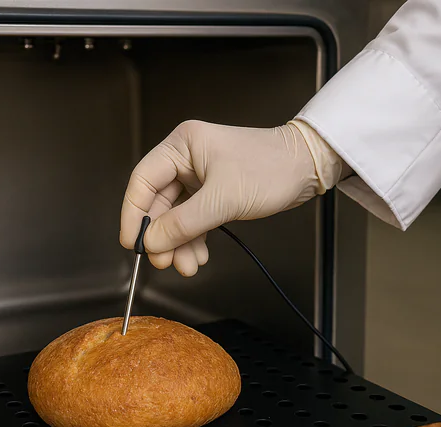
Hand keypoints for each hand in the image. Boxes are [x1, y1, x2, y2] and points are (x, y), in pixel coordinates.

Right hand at [119, 119, 344, 275]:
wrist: (307, 168)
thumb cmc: (271, 168)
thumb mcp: (222, 199)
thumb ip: (183, 223)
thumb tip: (152, 242)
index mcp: (182, 146)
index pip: (142, 181)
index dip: (134, 214)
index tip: (133, 242)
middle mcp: (186, 159)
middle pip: (158, 203)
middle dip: (162, 236)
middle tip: (163, 262)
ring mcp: (199, 176)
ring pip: (176, 216)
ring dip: (179, 243)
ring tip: (186, 266)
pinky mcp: (213, 192)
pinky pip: (193, 220)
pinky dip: (194, 240)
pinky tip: (199, 257)